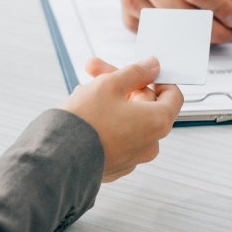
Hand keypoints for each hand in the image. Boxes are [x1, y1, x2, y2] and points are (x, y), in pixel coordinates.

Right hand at [60, 56, 183, 181]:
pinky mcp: (115, 165)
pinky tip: (84, 112)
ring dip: (109, 101)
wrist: (58, 158)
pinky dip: (105, 123)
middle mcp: (150, 143)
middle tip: (95, 70)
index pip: (173, 95)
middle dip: (121, 84)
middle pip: (144, 105)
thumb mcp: (110, 84)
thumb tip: (152, 66)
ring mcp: (133, 157)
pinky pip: (116, 137)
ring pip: (127, 119)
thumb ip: (135, 72)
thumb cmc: (86, 123)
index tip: (140, 70)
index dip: (156, 78)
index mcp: (158, 122)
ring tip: (82, 91)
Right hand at [121, 0, 231, 44]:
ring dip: (196, 35)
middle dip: (212, 28)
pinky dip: (177, 36)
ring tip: (211, 28)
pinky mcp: (127, 16)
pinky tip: (185, 25)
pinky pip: (158, 35)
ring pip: (171, 28)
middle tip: (229, 33)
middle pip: (183, 13)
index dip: (218, 7)